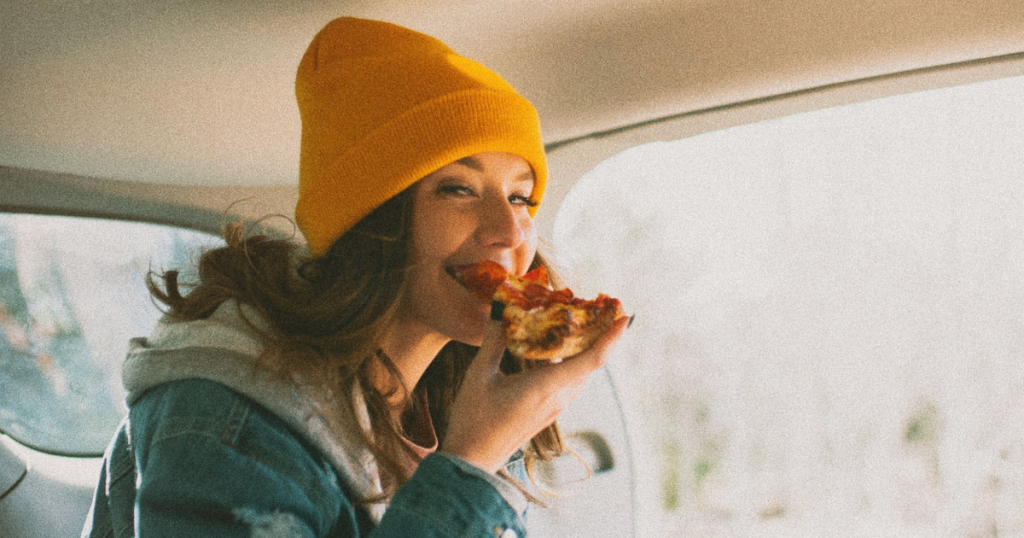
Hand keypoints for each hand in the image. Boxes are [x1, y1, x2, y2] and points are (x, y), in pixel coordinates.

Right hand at [440, 315, 628, 472]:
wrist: (473, 458)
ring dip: (589, 346)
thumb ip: (493, 340)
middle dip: (602, 333)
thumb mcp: (480, 374)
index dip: (610, 338)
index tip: (624, 317)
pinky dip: (574, 359)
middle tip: (604, 306)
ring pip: (582, 371)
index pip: (591, 360)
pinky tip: (560, 346)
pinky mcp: (550, 411)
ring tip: (586, 320)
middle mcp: (558, 397)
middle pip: (591, 362)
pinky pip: (571, 380)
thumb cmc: (474, 418)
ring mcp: (556, 406)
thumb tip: (501, 307)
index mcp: (545, 386)